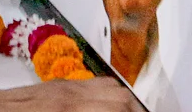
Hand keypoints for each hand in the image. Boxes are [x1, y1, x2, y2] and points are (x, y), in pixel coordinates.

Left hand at [0, 78, 144, 110]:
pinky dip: (106, 95)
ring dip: (123, 102)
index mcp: (70, 109)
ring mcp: (63, 85)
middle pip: (120, 96)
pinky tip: (104, 108)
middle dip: (135, 110)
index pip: (119, 107)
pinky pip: (91, 83)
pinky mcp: (57, 84)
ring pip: (108, 86)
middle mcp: (71, 93)